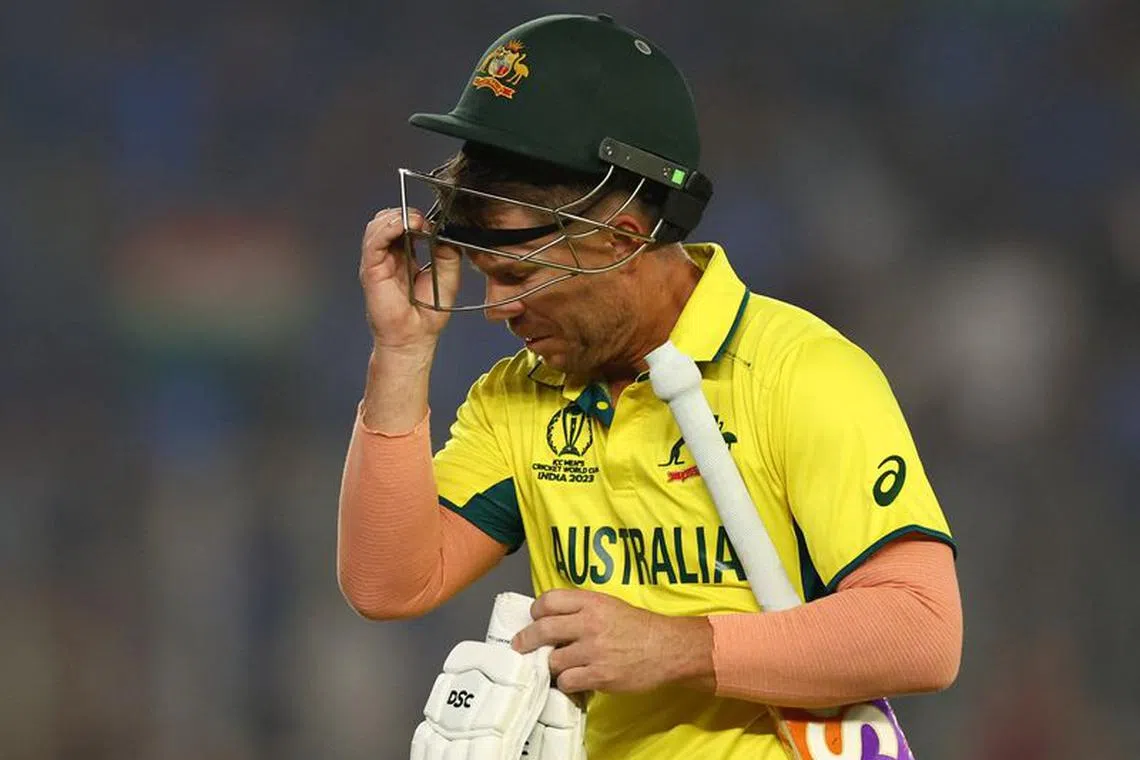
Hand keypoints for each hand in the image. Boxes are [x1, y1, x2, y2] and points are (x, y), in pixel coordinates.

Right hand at [359, 207, 461, 349]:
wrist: (415, 337)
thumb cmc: (428, 313)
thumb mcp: (447, 275)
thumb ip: (447, 252)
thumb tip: (443, 231)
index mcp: (405, 255)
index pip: (403, 224)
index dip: (416, 217)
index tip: (433, 221)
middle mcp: (389, 255)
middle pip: (387, 220)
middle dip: (406, 214)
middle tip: (424, 221)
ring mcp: (378, 261)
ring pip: (377, 225)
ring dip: (397, 217)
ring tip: (415, 222)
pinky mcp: (370, 269)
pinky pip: (373, 241)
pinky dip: (387, 228)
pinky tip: (402, 226)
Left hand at [511, 589, 714, 693]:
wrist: (666, 648)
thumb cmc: (638, 626)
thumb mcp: (609, 605)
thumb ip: (581, 608)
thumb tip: (550, 617)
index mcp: (591, 602)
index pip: (549, 600)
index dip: (536, 611)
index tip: (535, 619)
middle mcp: (589, 623)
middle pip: (543, 629)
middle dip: (527, 639)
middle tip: (520, 646)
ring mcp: (593, 651)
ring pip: (553, 660)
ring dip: (552, 665)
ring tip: (559, 667)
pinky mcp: (599, 675)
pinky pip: (567, 681)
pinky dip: (566, 683)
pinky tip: (574, 680)